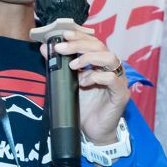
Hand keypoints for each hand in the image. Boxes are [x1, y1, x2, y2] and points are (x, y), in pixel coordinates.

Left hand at [42, 29, 129, 143]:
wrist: (92, 131)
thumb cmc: (84, 107)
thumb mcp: (67, 84)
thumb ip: (58, 66)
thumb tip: (44, 48)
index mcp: (100, 64)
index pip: (93, 43)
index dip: (79, 36)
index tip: (63, 35)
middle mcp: (111, 69)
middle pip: (100, 47)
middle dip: (79, 44)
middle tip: (61, 48)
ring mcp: (119, 80)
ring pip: (110, 58)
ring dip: (89, 58)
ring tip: (73, 67)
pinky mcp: (121, 94)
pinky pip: (113, 79)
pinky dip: (97, 77)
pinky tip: (84, 82)